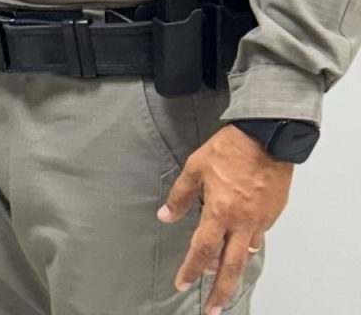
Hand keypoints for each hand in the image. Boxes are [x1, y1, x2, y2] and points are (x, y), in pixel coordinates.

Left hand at [158, 124, 292, 314]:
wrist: (267, 139)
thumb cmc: (230, 149)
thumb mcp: (195, 167)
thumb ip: (180, 196)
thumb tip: (165, 216)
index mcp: (220, 212)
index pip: (202, 250)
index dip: (191, 269)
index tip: (182, 284)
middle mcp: (242, 223)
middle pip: (230, 267)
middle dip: (220, 292)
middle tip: (213, 310)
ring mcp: (260, 221)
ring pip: (245, 254)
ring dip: (232, 268)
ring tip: (219, 278)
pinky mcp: (272, 215)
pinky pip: (257, 236)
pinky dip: (245, 244)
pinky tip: (237, 242)